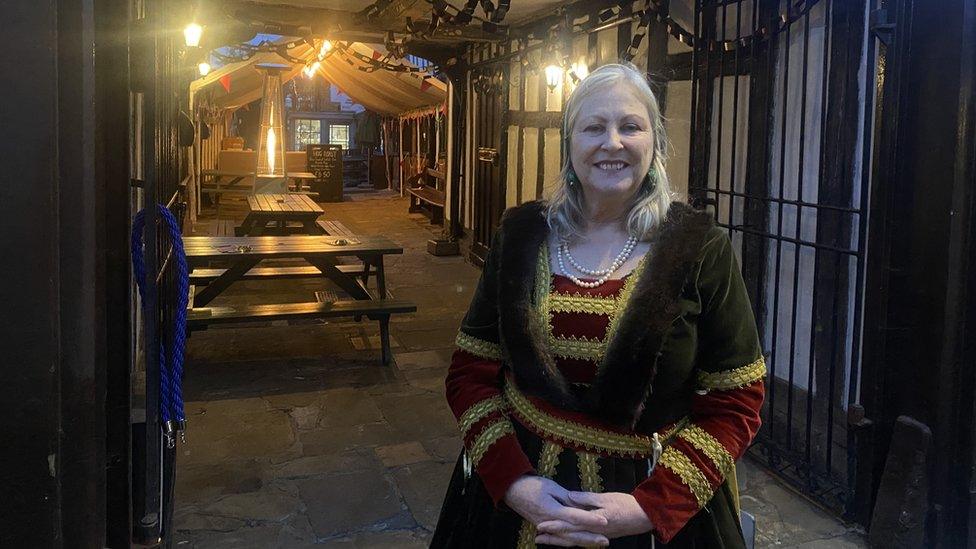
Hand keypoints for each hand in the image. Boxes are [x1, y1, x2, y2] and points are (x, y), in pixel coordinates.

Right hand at [504, 476, 609, 545]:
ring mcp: (545, 526)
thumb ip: (566, 497)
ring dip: (583, 542)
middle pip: (572, 533)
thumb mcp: (550, 486)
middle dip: (590, 537)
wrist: (511, 490)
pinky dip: (570, 542)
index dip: (590, 519)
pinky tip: (579, 544)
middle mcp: (549, 522)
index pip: (575, 516)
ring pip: (566, 539)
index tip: (605, 521)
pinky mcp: (543, 527)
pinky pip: (559, 538)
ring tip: (597, 543)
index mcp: (552, 510)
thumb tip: (580, 504)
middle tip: (606, 540)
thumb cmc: (531, 485)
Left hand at [536, 491, 652, 539]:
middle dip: (553, 537)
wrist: (645, 516)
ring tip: (545, 539)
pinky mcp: (601, 536)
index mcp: (594, 521)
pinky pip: (583, 540)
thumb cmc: (627, 505)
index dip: (555, 524)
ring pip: (575, 540)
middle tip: (537, 536)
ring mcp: (598, 536)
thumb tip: (569, 496)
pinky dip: (572, 540)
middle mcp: (594, 532)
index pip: (571, 524)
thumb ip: (587, 498)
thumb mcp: (606, 498)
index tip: (541, 524)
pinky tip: (564, 540)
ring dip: (560, 540)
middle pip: (570, 535)